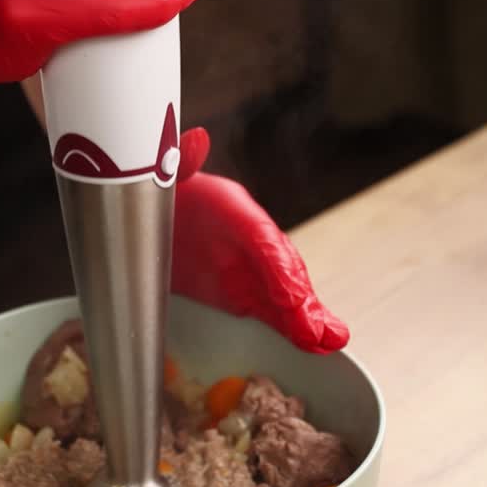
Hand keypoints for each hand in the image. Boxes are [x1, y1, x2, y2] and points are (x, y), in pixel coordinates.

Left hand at [172, 129, 348, 353]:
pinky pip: (272, 312)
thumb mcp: (163, 172)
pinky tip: (316, 343)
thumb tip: (193, 142)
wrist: (154, 213)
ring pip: (285, 295)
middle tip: (319, 329)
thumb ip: (178, 161)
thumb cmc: (163, 191)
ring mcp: (249, 269)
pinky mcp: (241, 294)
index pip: (259, 237)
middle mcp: (248, 240)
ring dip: (307, 319)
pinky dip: (293, 328)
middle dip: (300, 299)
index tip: (289, 293)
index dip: (276, 265)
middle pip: (281, 269)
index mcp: (230, 208)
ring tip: (331, 339)